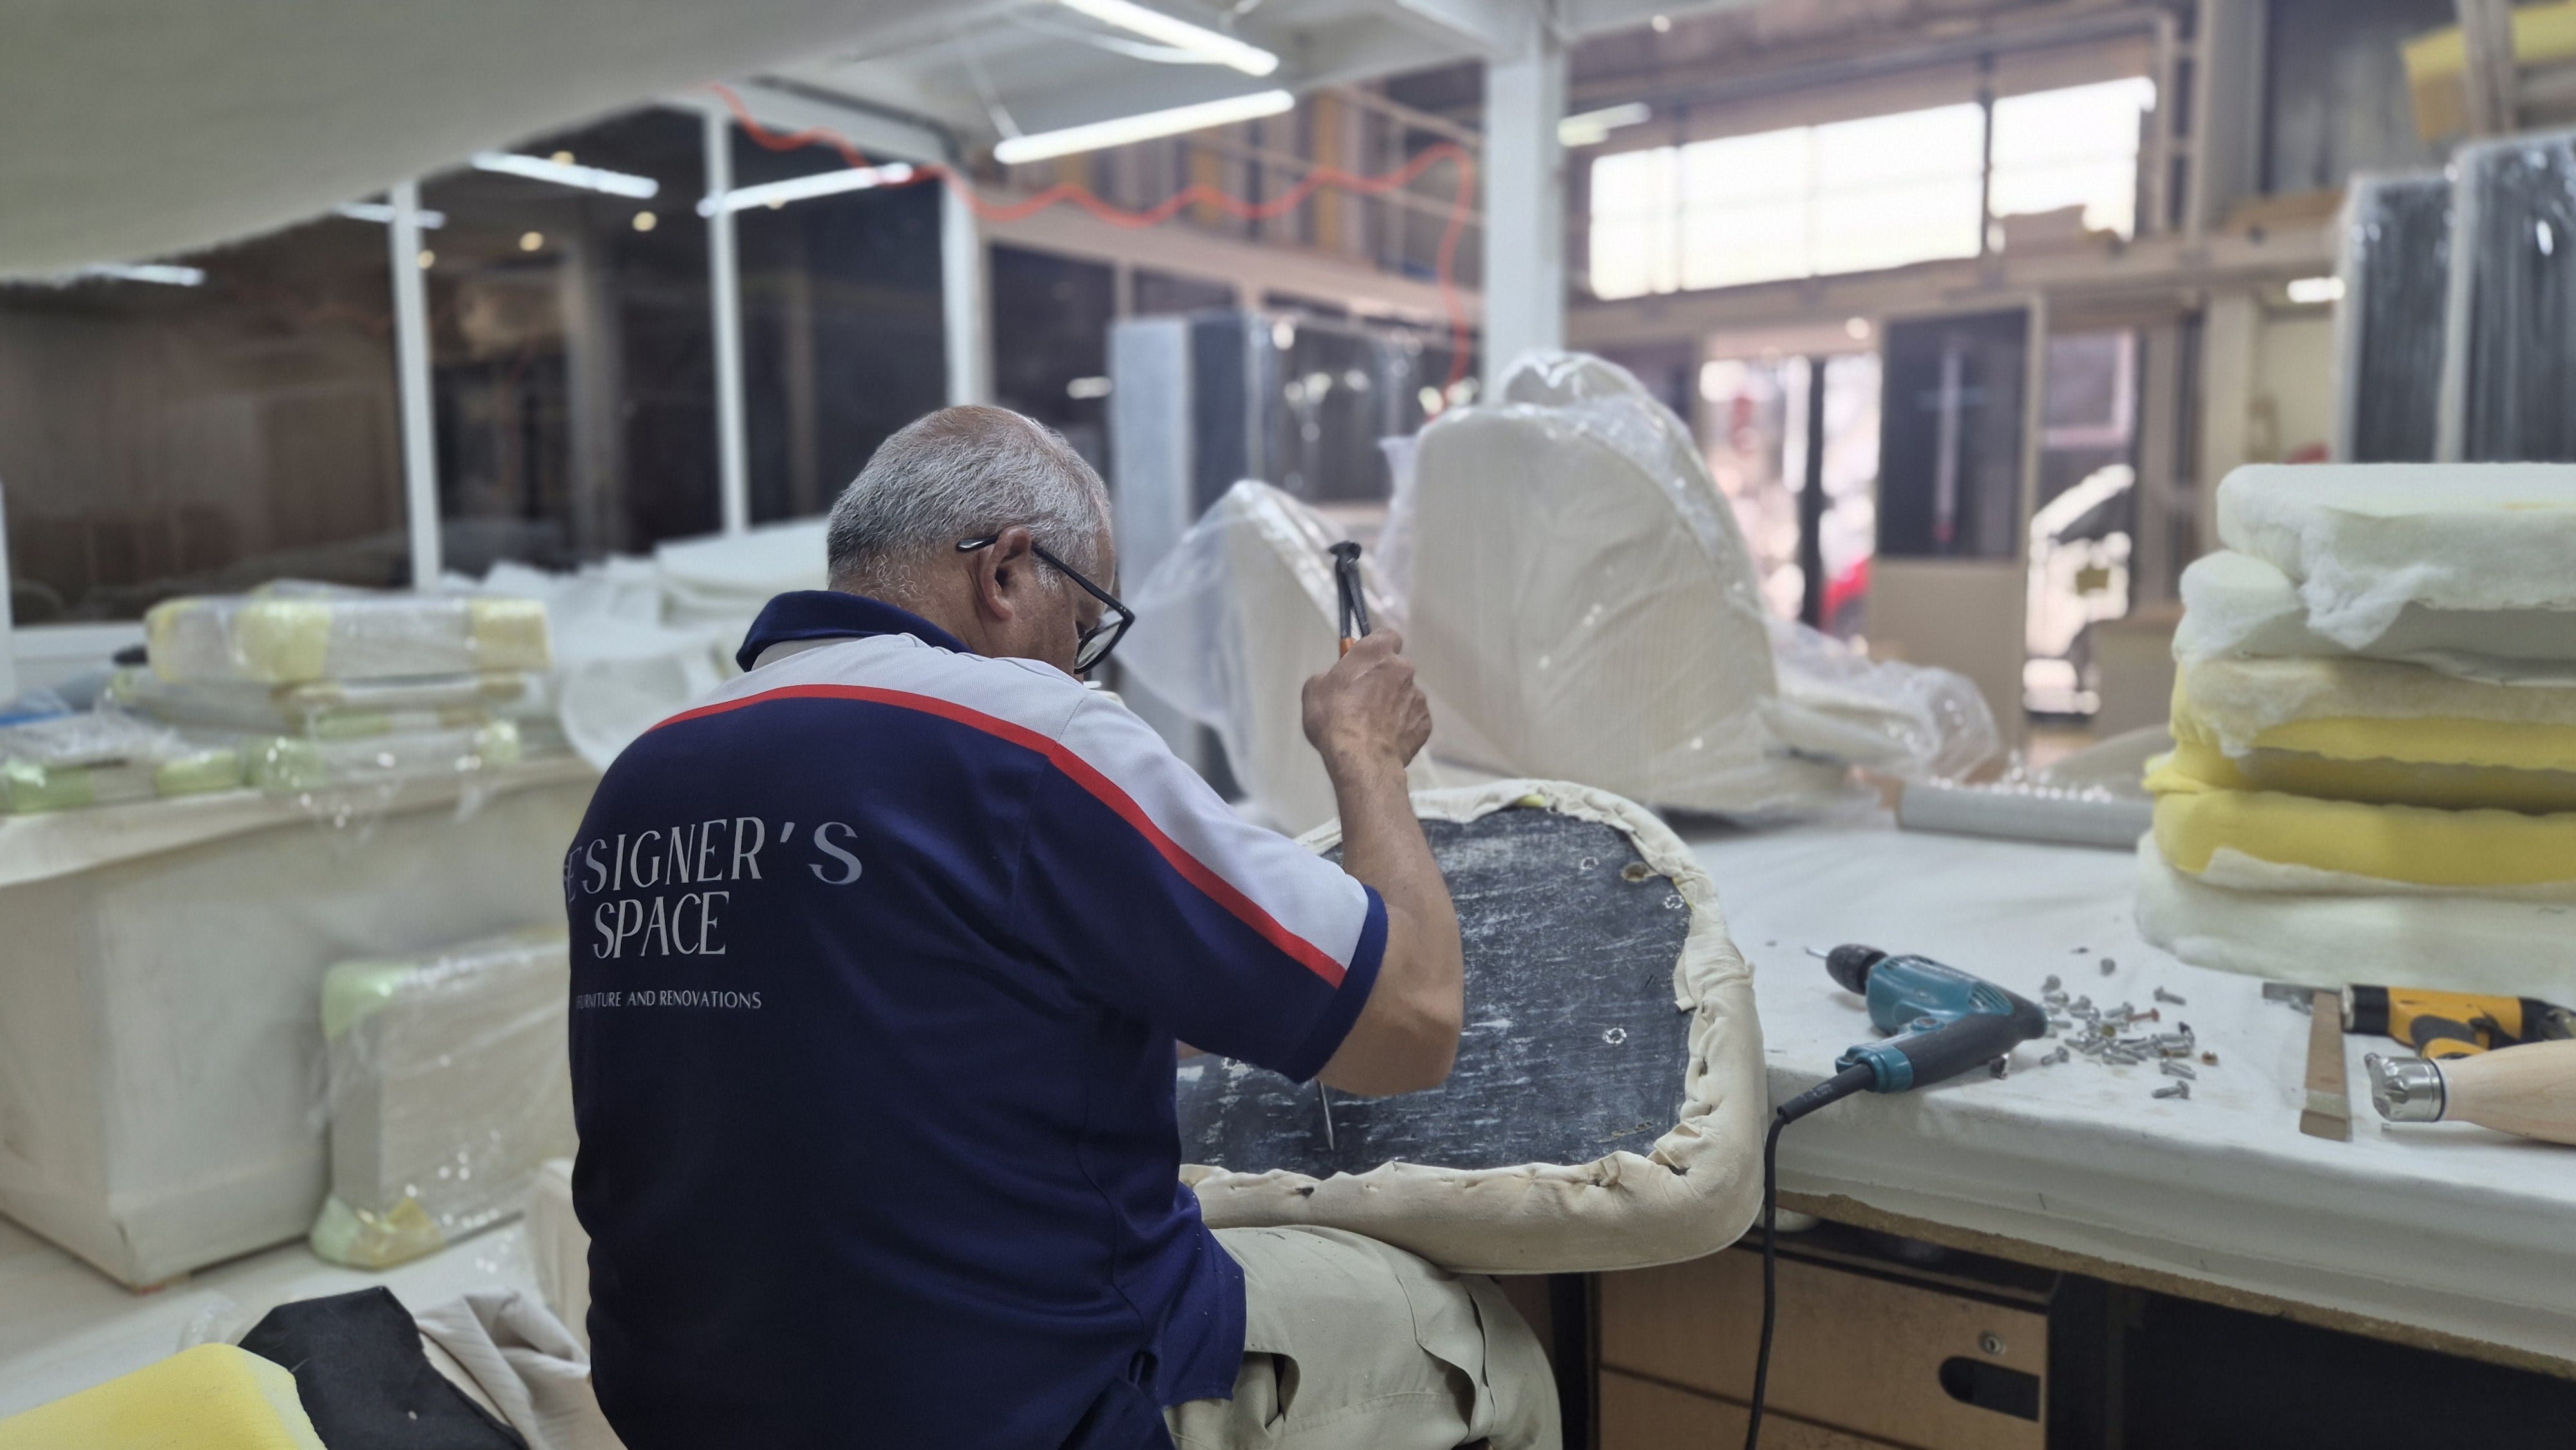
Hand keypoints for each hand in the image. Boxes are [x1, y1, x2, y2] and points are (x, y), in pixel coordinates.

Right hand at [1302, 630, 1431, 775]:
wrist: (1361, 758)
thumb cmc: (1334, 717)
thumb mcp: (1315, 689)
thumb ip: (1332, 676)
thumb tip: (1341, 681)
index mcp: (1376, 653)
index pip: (1386, 636)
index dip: (1377, 647)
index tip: (1366, 661)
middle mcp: (1403, 669)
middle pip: (1395, 668)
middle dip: (1383, 680)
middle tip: (1363, 701)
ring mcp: (1418, 696)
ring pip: (1404, 695)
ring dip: (1392, 705)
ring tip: (1373, 727)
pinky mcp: (1425, 722)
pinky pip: (1412, 719)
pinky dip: (1402, 726)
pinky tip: (1386, 740)